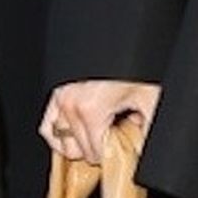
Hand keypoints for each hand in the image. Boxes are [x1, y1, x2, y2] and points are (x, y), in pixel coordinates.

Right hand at [40, 79, 160, 164]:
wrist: (124, 42)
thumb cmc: (135, 67)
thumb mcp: (149, 98)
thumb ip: (148, 128)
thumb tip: (146, 149)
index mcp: (90, 109)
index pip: (94, 153)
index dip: (113, 155)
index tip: (124, 148)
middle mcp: (71, 104)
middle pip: (79, 149)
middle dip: (100, 147)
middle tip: (117, 136)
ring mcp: (62, 98)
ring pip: (61, 141)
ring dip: (80, 144)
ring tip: (100, 135)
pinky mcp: (57, 94)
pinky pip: (48, 127)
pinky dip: (59, 137)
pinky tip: (76, 138)